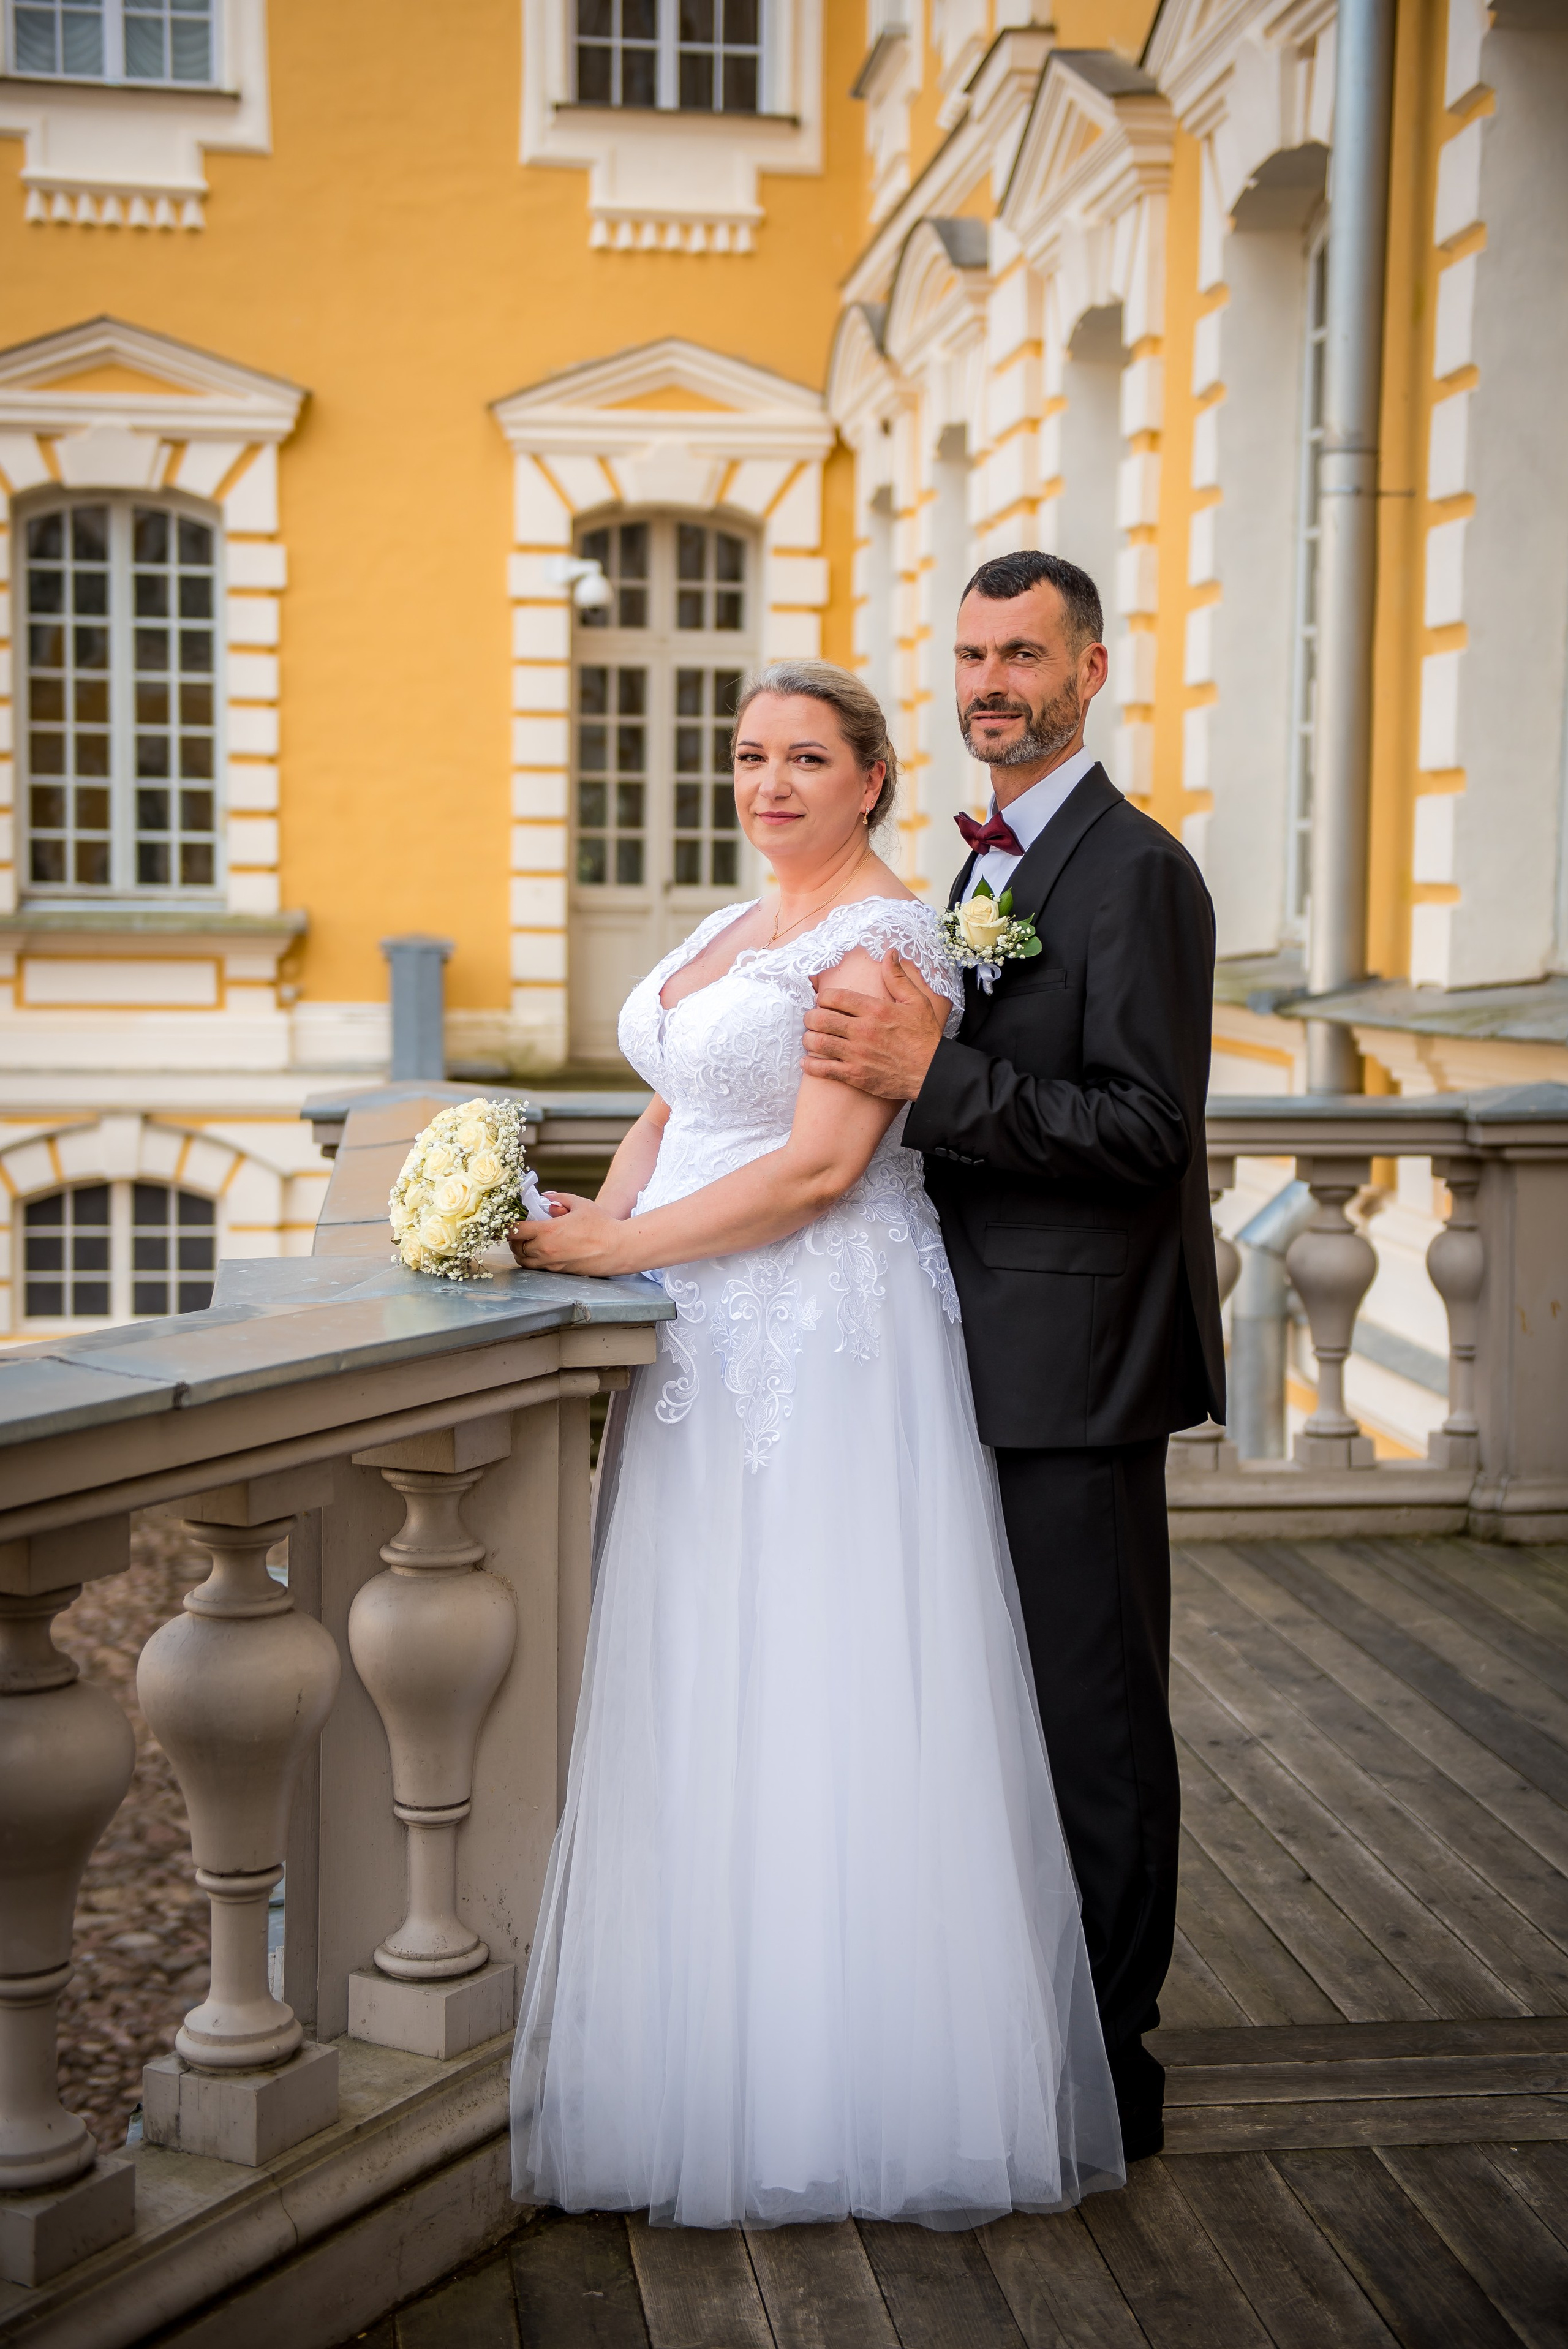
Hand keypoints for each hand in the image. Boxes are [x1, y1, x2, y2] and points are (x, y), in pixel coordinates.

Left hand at [508, 1193, 631, 1275]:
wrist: (618, 1248)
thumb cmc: (602, 1225)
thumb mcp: (581, 1204)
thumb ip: (560, 1198)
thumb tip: (546, 1197)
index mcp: (547, 1231)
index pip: (515, 1231)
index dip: (508, 1227)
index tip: (509, 1222)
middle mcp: (546, 1249)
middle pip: (516, 1248)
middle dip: (513, 1240)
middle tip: (517, 1232)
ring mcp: (552, 1263)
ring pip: (524, 1261)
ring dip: (521, 1252)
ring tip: (526, 1243)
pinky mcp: (560, 1272)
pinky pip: (538, 1268)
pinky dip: (533, 1260)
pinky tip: (541, 1252)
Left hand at [802, 951, 946, 1101]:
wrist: (933, 1073)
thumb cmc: (925, 1037)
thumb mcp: (917, 1001)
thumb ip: (898, 977)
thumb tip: (890, 953)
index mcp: (875, 1010)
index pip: (836, 997)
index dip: (822, 997)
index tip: (822, 1000)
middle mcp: (863, 1030)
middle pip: (821, 1019)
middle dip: (810, 1017)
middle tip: (811, 1019)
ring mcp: (857, 1054)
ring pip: (819, 1043)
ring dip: (808, 1039)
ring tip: (810, 1038)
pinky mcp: (856, 1075)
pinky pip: (824, 1070)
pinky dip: (811, 1065)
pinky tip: (807, 1062)